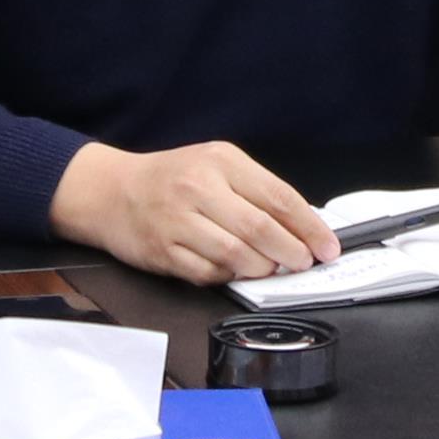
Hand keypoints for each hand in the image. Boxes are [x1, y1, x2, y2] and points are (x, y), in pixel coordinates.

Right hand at [47, 139, 335, 284]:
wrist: (111, 191)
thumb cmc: (171, 178)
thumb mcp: (214, 165)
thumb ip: (254, 190)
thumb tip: (302, 225)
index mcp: (220, 161)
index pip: (278, 196)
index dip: (309, 226)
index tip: (327, 247)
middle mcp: (198, 188)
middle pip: (260, 229)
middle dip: (292, 252)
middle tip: (304, 263)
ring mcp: (178, 221)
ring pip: (237, 256)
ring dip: (263, 268)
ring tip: (271, 268)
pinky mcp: (163, 251)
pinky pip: (208, 274)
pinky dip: (228, 277)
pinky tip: (235, 272)